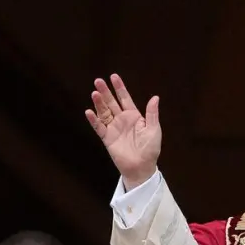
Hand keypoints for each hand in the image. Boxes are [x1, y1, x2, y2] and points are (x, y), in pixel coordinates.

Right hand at [86, 73, 161, 189]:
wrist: (141, 167)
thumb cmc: (150, 149)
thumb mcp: (154, 130)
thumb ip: (152, 114)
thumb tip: (155, 97)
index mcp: (134, 116)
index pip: (125, 98)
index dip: (119, 88)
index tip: (113, 76)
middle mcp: (122, 120)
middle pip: (111, 103)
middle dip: (105, 92)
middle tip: (98, 80)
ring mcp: (113, 128)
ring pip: (104, 112)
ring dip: (99, 103)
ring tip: (94, 93)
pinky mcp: (107, 138)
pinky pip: (99, 127)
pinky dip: (94, 120)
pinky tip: (89, 112)